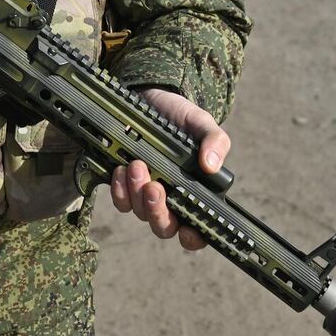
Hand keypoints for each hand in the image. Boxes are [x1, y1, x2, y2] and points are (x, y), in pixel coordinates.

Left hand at [108, 88, 229, 253]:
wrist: (150, 98)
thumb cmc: (180, 116)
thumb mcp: (201, 124)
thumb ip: (215, 141)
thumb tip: (212, 166)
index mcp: (195, 192)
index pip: (196, 229)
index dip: (193, 237)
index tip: (188, 230)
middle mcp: (170, 199)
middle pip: (164, 226)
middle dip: (158, 212)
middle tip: (154, 188)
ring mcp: (145, 194)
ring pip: (140, 213)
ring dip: (137, 194)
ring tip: (137, 166)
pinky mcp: (125, 185)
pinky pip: (121, 201)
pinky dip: (119, 190)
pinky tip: (120, 171)